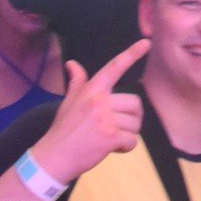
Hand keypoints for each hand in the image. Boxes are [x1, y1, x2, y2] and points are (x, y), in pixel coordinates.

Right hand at [29, 39, 149, 183]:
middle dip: (130, 118)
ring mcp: (105, 119)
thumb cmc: (63, 129)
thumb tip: (72, 64)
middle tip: (113, 127)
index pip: (114, 67)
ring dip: (127, 135)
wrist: (54, 157)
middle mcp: (100, 100)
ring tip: (108, 138)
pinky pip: (132, 141)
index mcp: (92, 90)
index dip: (132, 54)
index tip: (147, 43)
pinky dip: (125, 147)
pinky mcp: (110, 137)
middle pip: (135, 103)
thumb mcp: (68, 102)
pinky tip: (111, 148)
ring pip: (135, 124)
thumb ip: (77, 82)